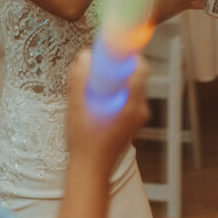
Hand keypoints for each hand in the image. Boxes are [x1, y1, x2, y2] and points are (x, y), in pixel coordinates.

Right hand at [66, 49, 149, 177]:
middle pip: (137, 75)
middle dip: (121, 66)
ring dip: (119, 78)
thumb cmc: (84, 142)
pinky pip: (131, 96)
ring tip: (98, 83)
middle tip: (101, 65)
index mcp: (130, 105)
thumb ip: (80, 80)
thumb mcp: (76, 108)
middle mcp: (140, 109)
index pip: (141, 69)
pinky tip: (101, 97)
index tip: (114, 48)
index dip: (129, 54)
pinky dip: (119, 90)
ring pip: (134, 85)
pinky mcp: (135, 120)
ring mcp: (139, 115)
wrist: (91, 169)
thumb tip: (84, 55)